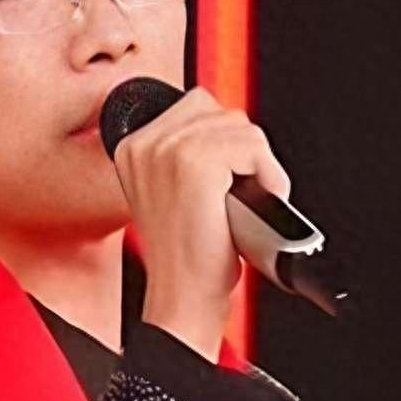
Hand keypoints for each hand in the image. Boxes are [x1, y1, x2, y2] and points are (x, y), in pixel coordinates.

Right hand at [112, 86, 290, 361]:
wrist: (183, 294)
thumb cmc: (185, 253)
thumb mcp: (170, 192)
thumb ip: (182, 154)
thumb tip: (223, 129)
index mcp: (132, 147)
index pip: (196, 105)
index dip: (223, 141)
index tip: (226, 179)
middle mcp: (145, 144)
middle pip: (220, 111)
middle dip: (243, 150)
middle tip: (240, 191)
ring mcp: (167, 151)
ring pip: (241, 127)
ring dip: (258, 165)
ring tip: (244, 200)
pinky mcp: (196, 164)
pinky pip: (253, 146)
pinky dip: (268, 175)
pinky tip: (252, 203)